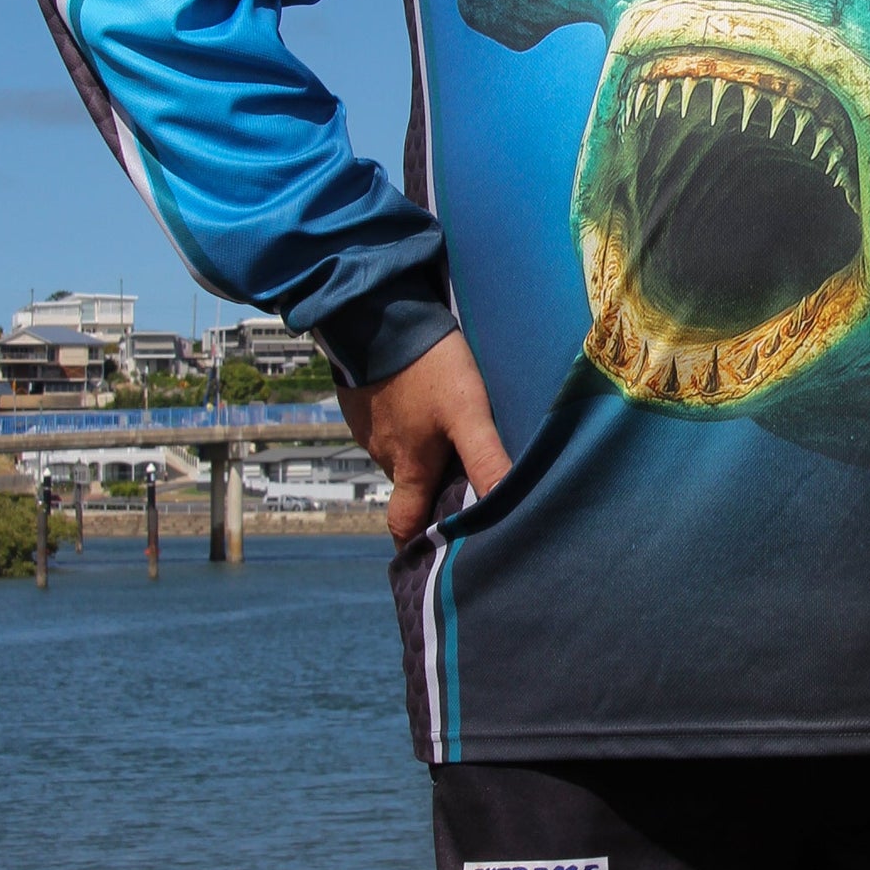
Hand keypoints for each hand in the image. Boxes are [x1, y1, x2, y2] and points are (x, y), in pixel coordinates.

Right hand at [337, 331, 510, 544]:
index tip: (430, 557)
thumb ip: (485, 459)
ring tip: (449, 439)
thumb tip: (506, 510)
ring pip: (399, 452)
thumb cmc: (426, 367)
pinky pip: (387, 421)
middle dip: (430, 493)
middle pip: (409, 487)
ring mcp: (369, 424)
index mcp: (408, 467)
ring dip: (421, 452)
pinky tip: (425, 403)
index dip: (416, 545)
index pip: (405, 526)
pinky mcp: (362, 396)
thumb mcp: (466, 412)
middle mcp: (384, 453)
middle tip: (458, 487)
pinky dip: (406, 421)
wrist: (376, 312)